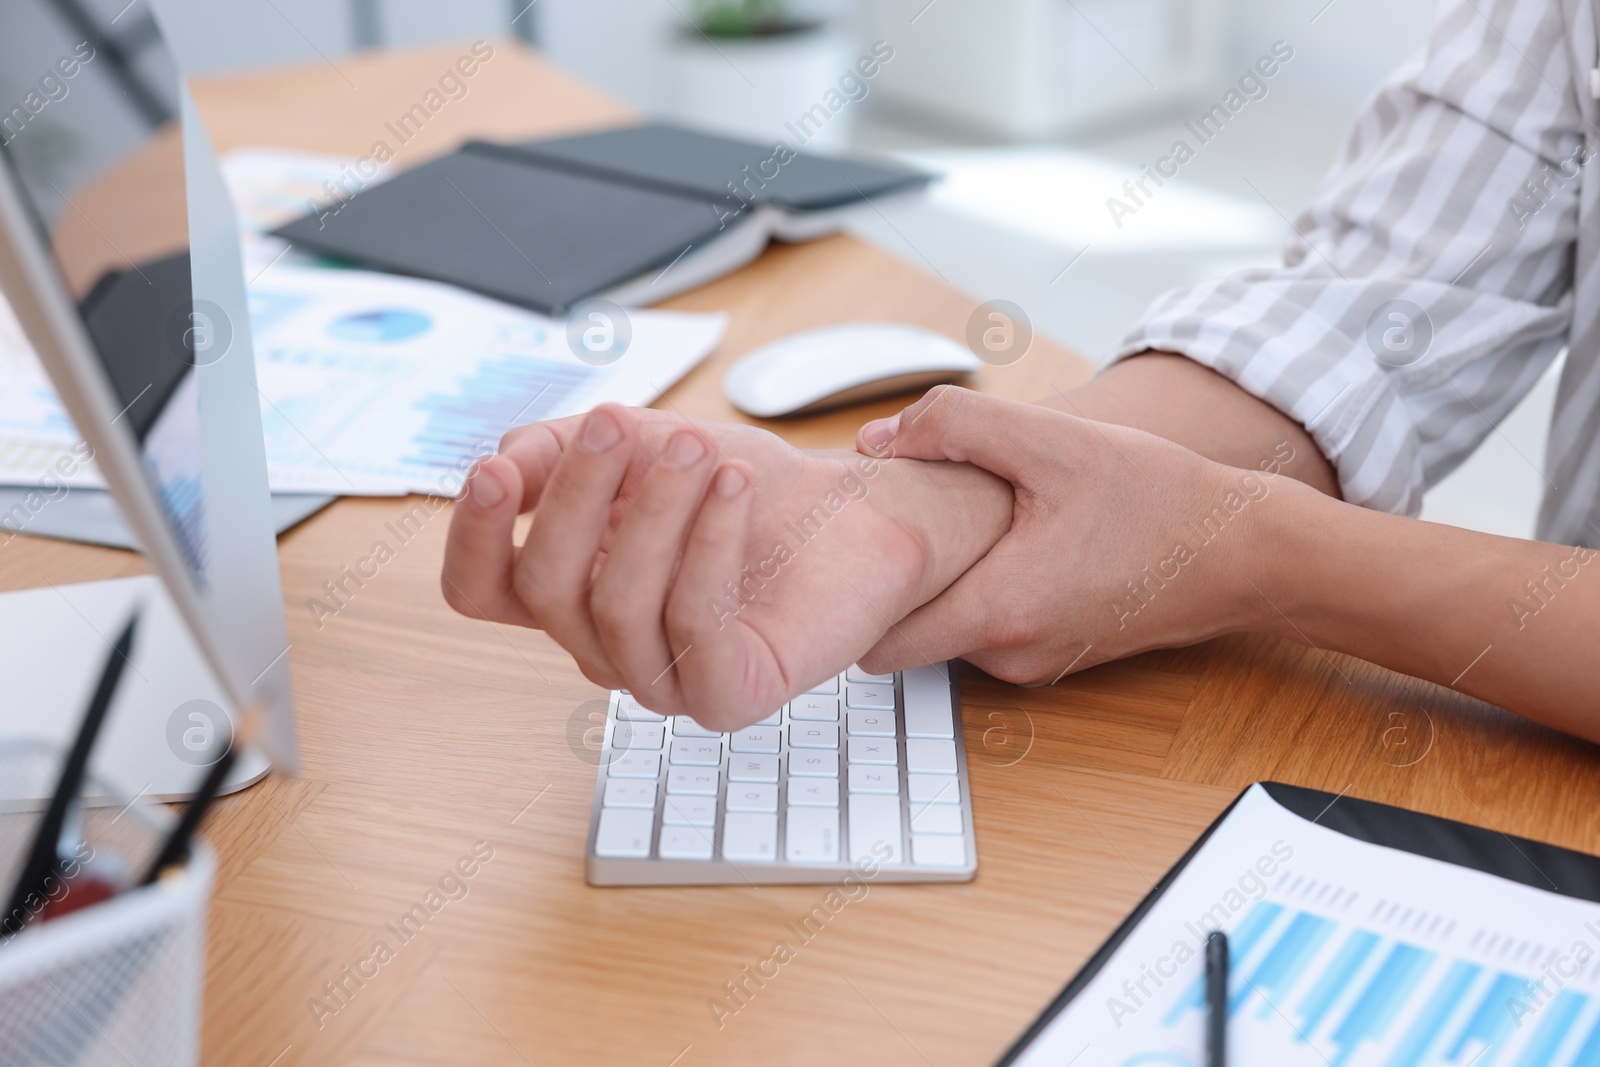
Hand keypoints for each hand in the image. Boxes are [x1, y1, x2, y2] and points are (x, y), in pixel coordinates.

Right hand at [441, 404, 1011, 727]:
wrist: (853, 514)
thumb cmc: (745, 488)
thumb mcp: (641, 445)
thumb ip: (560, 450)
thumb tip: (499, 462)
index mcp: (572, 591)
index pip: (482, 589)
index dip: (472, 535)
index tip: (494, 471)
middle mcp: (607, 644)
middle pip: (543, 588)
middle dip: (577, 495)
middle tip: (622, 425)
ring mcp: (665, 678)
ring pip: (614, 606)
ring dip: (653, 512)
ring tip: (698, 450)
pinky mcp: (729, 694)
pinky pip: (690, 626)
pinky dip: (707, 544)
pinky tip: (731, 489)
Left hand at [853, 386, 1291, 683]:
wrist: (1242, 551)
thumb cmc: (1157, 496)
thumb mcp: (1052, 438)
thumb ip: (954, 426)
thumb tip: (873, 440)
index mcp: (1000, 612)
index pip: (877, 642)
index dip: (855, 590)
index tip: (852, 541)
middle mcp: (1008, 656)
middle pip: (904, 635)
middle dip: (891, 581)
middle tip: (896, 514)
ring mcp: (1029, 664)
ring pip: (943, 630)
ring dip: (939, 580)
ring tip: (957, 519)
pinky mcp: (1049, 657)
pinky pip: (983, 628)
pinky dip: (977, 588)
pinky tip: (1000, 538)